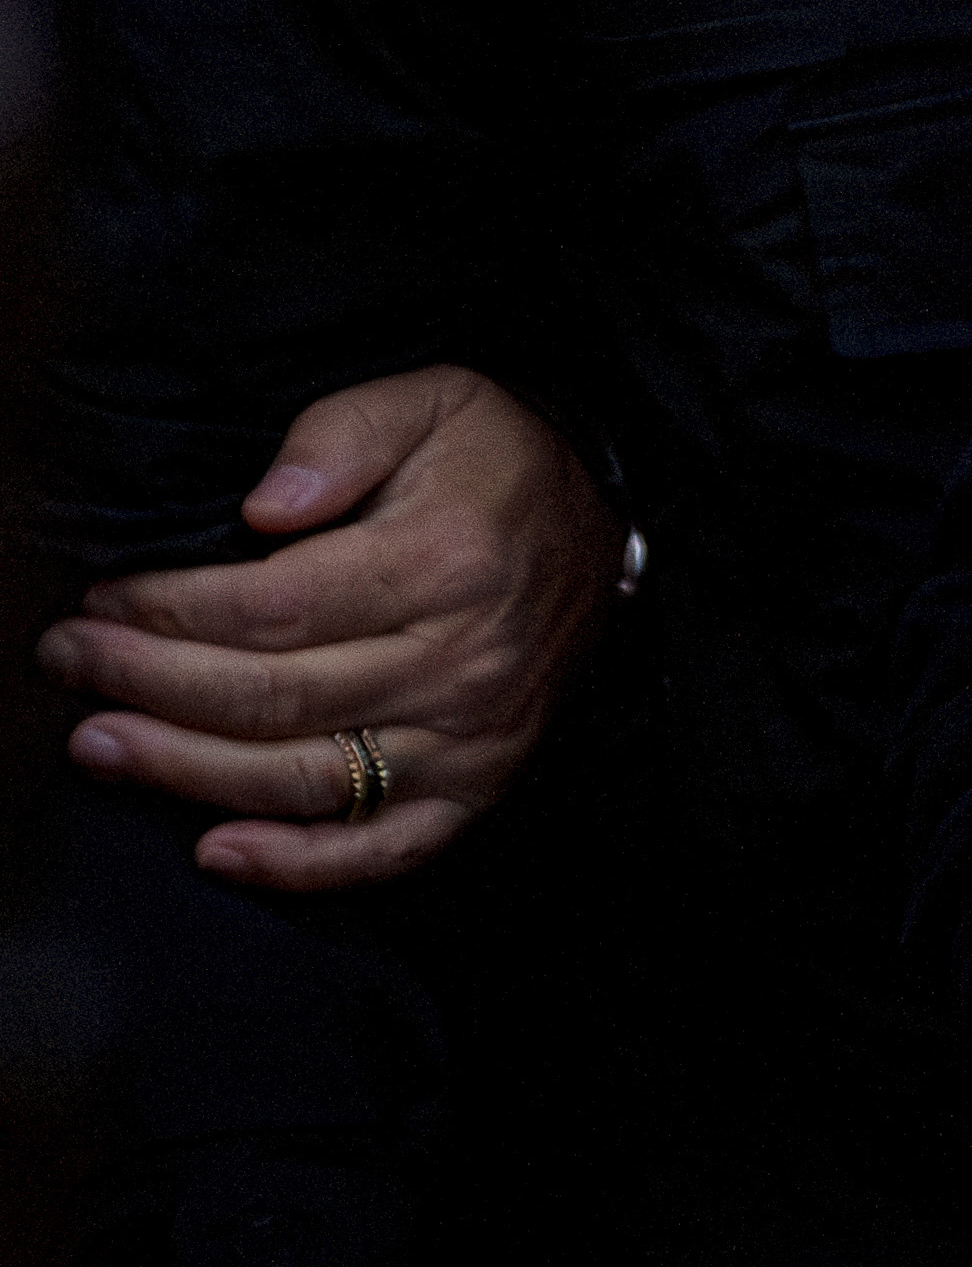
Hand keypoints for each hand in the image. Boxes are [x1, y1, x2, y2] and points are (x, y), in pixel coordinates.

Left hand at [37, 366, 618, 888]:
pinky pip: (383, 849)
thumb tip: (260, 508)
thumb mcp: (428, 402)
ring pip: (305, 778)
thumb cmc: (498, 460)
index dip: (168, 615)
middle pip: (272, 698)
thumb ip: (339, 437)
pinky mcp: (481, 784)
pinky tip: (215, 853)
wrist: (608, 520)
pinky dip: (298, 864)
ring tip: (100, 745)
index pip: (272, 610)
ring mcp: (474, 735)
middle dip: (149, 686)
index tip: (100, 602)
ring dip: (186, 772)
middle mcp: (462, 660)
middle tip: (68, 665)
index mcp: (444, 562)